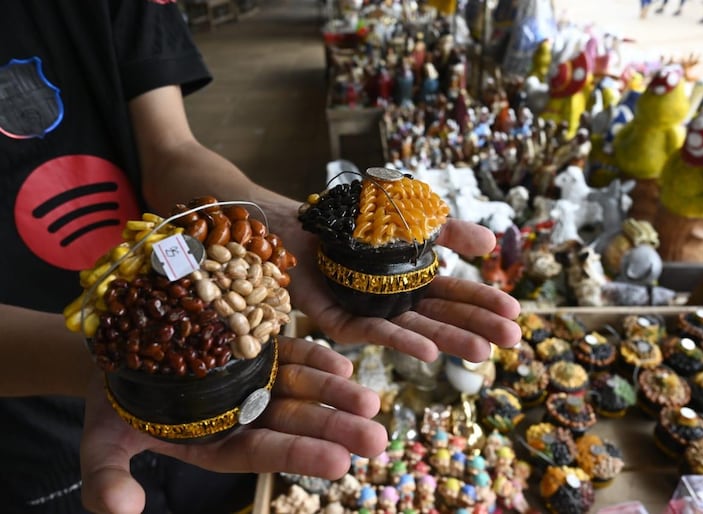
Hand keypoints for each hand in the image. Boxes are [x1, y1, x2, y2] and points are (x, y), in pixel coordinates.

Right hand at [80, 337, 386, 513]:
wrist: (119, 351)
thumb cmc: (113, 402)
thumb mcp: (101, 441)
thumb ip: (109, 480)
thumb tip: (123, 513)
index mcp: (217, 443)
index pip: (264, 452)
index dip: (300, 455)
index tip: (339, 463)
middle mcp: (245, 413)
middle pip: (296, 422)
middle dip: (336, 429)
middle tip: (378, 439)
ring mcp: (256, 379)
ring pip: (303, 388)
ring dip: (337, 393)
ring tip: (372, 401)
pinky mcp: (259, 348)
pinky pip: (292, 353)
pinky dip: (316, 356)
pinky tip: (342, 361)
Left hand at [288, 218, 521, 362]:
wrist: (297, 224)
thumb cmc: (354, 222)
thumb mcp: (411, 220)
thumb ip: (449, 231)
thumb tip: (492, 241)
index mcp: (413, 280)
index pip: (456, 294)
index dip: (484, 302)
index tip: (515, 313)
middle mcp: (396, 301)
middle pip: (442, 316)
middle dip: (477, 326)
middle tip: (512, 339)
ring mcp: (371, 313)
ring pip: (416, 329)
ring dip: (449, 340)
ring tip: (482, 351)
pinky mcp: (342, 321)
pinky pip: (374, 332)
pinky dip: (402, 340)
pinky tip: (429, 351)